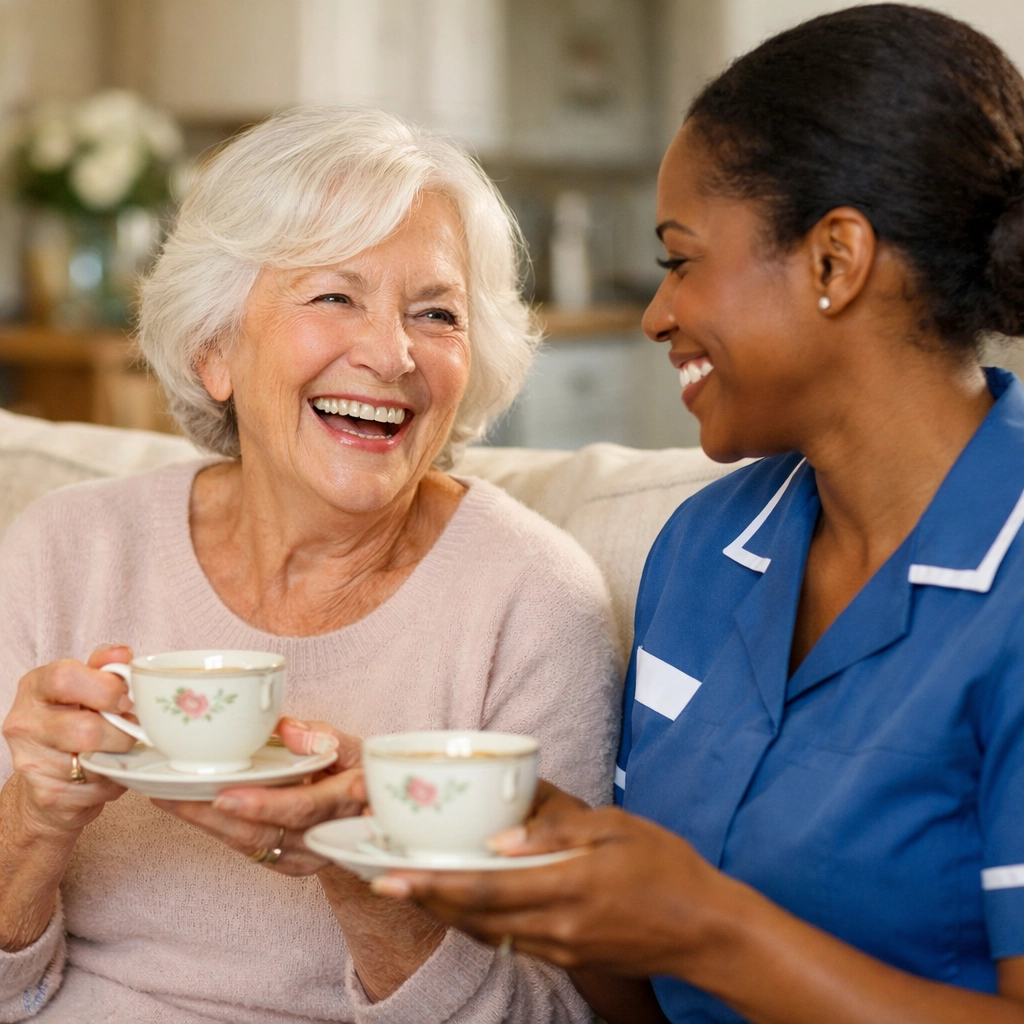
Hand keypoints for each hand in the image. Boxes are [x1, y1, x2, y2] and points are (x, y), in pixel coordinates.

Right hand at [1, 646, 135, 837]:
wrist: (51, 774)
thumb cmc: (74, 719)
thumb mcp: (86, 686)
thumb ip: (104, 666)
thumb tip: (122, 653)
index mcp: (35, 687)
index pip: (65, 678)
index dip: (106, 688)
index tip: (126, 699)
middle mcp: (24, 724)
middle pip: (84, 729)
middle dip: (121, 732)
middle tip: (132, 730)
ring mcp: (31, 763)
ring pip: (94, 763)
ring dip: (120, 758)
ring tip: (120, 750)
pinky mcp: (47, 795)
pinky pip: (97, 788)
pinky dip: (115, 780)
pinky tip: (109, 771)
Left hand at [152, 717, 366, 875]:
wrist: (367, 818)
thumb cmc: (354, 772)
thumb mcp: (351, 746)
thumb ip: (321, 736)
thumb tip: (285, 728)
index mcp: (344, 802)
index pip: (303, 807)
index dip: (265, 805)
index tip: (226, 797)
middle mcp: (323, 837)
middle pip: (265, 832)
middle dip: (217, 817)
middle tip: (177, 796)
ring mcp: (305, 856)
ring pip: (249, 844)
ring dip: (206, 823)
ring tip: (169, 797)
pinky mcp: (288, 864)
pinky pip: (247, 848)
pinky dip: (215, 829)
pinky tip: (187, 810)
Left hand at [371, 780, 732, 976]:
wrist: (706, 930)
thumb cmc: (666, 867)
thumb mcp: (618, 828)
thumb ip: (559, 830)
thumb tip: (501, 837)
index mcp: (569, 885)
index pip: (486, 887)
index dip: (434, 884)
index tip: (392, 877)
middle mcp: (557, 925)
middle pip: (475, 916)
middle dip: (425, 900)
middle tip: (382, 882)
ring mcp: (560, 947)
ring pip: (486, 931)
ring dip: (445, 912)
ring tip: (411, 889)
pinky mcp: (567, 956)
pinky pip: (508, 940)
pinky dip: (476, 923)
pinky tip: (462, 905)